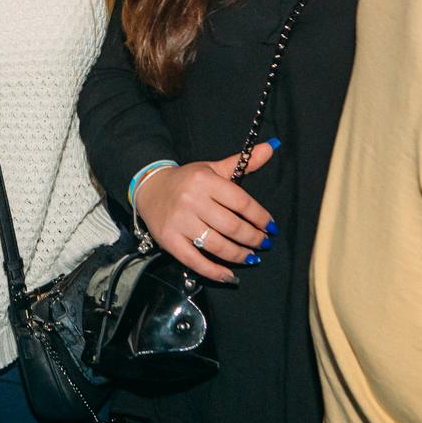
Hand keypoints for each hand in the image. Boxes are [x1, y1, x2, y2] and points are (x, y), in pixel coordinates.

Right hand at [134, 141, 277, 283]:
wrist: (149, 187)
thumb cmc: (187, 180)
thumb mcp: (213, 168)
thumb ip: (243, 161)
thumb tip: (272, 147)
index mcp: (205, 181)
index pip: (241, 202)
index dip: (260, 217)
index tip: (272, 227)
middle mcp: (192, 201)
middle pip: (232, 226)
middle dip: (253, 238)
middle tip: (264, 244)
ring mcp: (180, 222)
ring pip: (217, 245)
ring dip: (239, 255)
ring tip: (251, 257)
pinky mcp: (169, 240)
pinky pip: (196, 261)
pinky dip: (215, 271)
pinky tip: (229, 275)